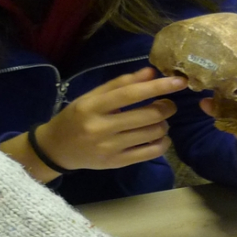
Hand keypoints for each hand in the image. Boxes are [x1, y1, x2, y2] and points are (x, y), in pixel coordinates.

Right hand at [34, 68, 185, 170]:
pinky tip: (161, 137)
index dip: (158, 87)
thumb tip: (151, 73)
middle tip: (169, 104)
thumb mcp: (92, 96)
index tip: (179, 81)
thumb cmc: (75, 117)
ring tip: (159, 120)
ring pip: (151, 134)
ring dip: (164, 124)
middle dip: (166, 107)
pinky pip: (149, 154)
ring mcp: (109, 148)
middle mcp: (101, 128)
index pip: (131, 94)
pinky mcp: (116, 163)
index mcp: (92, 106)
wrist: (57, 149)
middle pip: (146, 116)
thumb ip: (121, 83)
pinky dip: (162, 143)